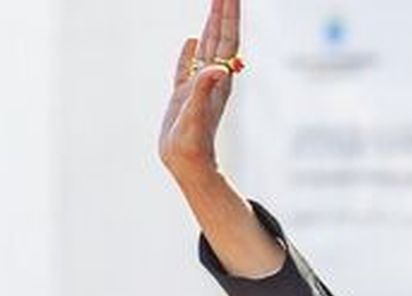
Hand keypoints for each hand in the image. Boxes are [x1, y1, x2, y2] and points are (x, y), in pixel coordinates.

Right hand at [159, 0, 240, 181]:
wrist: (187, 164)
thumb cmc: (193, 143)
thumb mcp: (198, 115)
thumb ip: (206, 90)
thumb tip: (219, 68)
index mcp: (218, 78)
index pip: (227, 39)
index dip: (228, 15)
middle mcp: (212, 78)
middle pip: (221, 38)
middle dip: (222, 12)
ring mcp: (198, 85)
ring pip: (206, 47)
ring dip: (210, 25)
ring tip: (214, 5)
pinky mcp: (183, 95)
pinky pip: (187, 66)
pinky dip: (189, 51)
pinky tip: (191, 40)